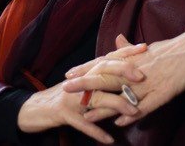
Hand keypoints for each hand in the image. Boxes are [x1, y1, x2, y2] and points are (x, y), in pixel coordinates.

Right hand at [17, 44, 146, 143]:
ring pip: (97, 99)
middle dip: (122, 72)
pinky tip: (110, 140)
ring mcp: (73, 98)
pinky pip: (83, 124)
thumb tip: (129, 65)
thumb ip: (104, 73)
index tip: (144, 47)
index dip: (126, 52)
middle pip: (103, 71)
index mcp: (88, 71)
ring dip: (116, 105)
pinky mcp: (66, 115)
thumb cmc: (67, 94)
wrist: (39, 107)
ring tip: (134, 111)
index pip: (109, 57)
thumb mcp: (86, 81)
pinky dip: (96, 131)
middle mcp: (81, 80)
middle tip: (141, 76)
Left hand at [64, 19, 184, 125]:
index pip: (102, 63)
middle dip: (84, 84)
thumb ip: (130, 47)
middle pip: (106, 77)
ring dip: (103, 106)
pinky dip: (131, 115)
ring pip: (121, 96)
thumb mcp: (148, 47)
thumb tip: (118, 39)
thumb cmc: (173, 47)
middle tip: (66, 89)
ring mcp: (148, 82)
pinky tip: (120, 123)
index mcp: (131, 58)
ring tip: (86, 115)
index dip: (85, 69)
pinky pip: (144, 106)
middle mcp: (136, 69)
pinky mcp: (162, 93)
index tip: (68, 73)